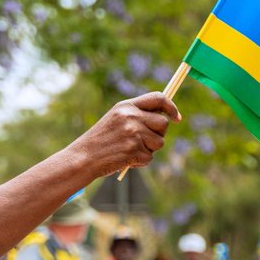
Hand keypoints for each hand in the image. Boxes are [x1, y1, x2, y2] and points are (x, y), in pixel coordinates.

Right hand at [66, 92, 180, 177]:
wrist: (83, 157)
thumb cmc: (101, 140)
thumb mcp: (116, 119)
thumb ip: (137, 114)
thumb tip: (165, 118)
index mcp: (126, 106)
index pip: (158, 98)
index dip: (171, 107)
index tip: (176, 118)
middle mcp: (131, 117)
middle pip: (163, 123)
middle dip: (158, 135)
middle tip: (145, 141)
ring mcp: (133, 133)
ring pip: (159, 142)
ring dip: (149, 150)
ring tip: (130, 150)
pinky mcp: (134, 150)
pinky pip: (149, 157)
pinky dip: (140, 162)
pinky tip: (125, 159)